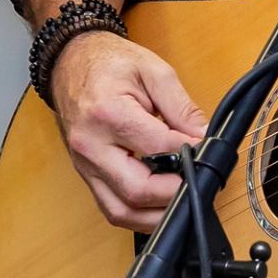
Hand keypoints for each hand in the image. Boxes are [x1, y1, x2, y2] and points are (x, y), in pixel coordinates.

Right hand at [49, 31, 208, 231]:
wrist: (70, 62)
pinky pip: (111, 208)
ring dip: (156, 215)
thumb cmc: (109, 63)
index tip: (207, 152)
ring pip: (121, 211)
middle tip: (198, 183)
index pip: (157, 148)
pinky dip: (138, 214)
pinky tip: (159, 204)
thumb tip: (205, 137)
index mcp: (108, 114)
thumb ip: (182, 107)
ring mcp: (85, 165)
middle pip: (136, 190)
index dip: (188, 153)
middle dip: (174, 193)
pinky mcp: (86, 175)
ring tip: (182, 199)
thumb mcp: (153, 71)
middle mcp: (91, 146)